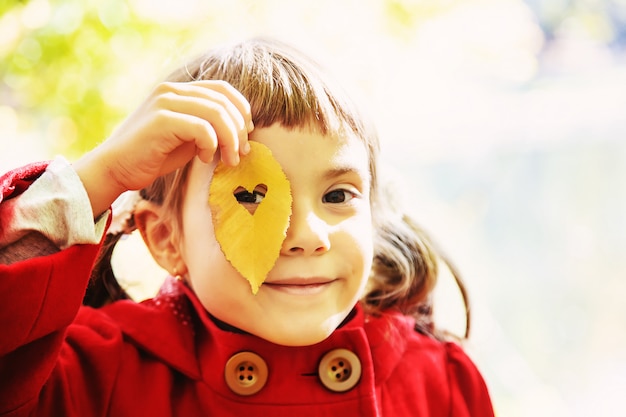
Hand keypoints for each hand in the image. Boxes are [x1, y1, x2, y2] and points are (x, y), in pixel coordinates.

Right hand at [74, 80, 252, 216]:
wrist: (116, 169)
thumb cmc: (153, 156)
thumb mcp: (188, 138)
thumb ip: (209, 128)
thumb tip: (242, 130)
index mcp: (179, 90)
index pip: (223, 88)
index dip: (241, 109)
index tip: (246, 135)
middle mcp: (171, 90)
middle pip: (223, 101)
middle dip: (239, 130)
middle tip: (241, 154)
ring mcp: (165, 102)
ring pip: (216, 112)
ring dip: (230, 139)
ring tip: (229, 160)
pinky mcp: (161, 119)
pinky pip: (202, 127)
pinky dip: (211, 145)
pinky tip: (204, 159)